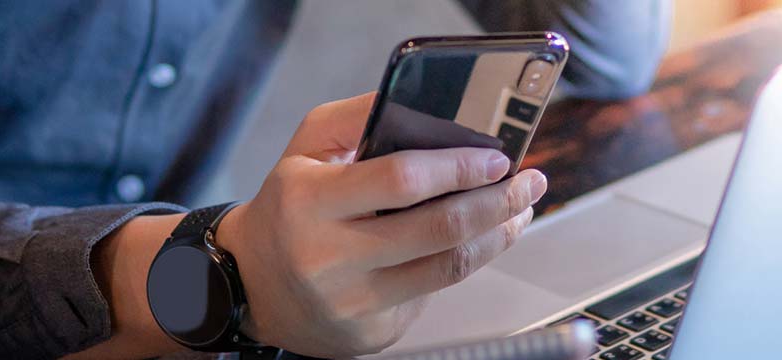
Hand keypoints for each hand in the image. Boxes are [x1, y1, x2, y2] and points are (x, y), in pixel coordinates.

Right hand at [216, 93, 547, 356]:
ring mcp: (352, 300)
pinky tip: (480, 241)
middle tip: (528, 182)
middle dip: (497, 202)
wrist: (253, 284)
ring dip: (497, 236)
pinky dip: (465, 263)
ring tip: (518, 210)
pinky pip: (434, 294)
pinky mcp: (371, 332)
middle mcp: (328, 256)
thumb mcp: (307, 148)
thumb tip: (431, 103)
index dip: (459, 167)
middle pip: (439, 229)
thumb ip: (360, 117)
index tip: (497, 157)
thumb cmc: (290, 205)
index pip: (402, 180)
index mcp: (309, 200)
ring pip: (448, 268)